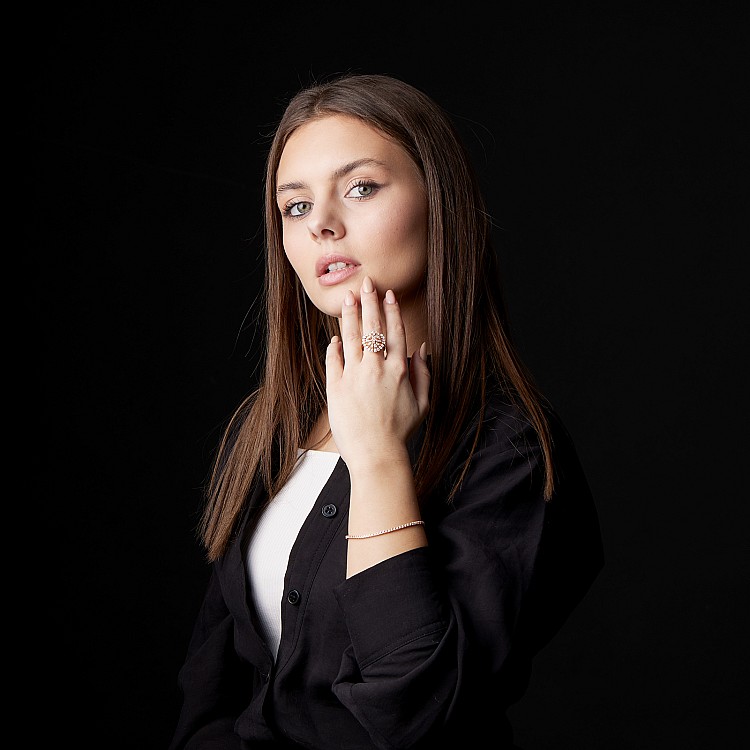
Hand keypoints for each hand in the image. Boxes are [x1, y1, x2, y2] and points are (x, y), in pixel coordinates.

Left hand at [325, 276, 430, 471]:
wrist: (376, 454)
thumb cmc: (401, 431)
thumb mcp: (422, 403)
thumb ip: (424, 374)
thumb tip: (423, 350)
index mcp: (399, 371)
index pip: (395, 332)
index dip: (391, 311)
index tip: (387, 294)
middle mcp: (376, 368)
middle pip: (372, 327)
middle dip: (369, 302)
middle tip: (365, 283)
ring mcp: (354, 376)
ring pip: (351, 337)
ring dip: (350, 315)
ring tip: (347, 298)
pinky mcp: (336, 387)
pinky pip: (334, 359)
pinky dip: (334, 346)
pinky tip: (335, 337)